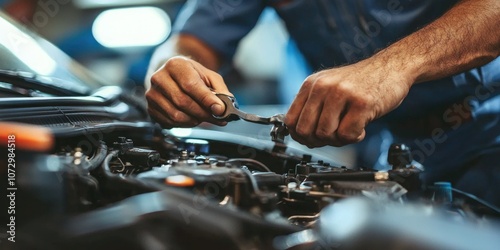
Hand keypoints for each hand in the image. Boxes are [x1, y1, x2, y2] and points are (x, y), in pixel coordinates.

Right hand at [146, 56, 230, 127]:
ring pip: (176, 115)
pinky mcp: (150, 108)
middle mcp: (159, 78)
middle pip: (183, 102)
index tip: (219, 109)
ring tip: (204, 117)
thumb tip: (223, 107)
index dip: (206, 99)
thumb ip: (220, 90)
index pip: (190, 84)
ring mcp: (152, 94)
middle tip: (217, 118)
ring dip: (195, 120)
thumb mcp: (209, 77)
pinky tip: (192, 118)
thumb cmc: (192, 76)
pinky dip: (185, 124)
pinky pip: (170, 122)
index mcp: (175, 65)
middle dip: (203, 113)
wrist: (173, 76)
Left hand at [285, 58, 411, 146]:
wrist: (393, 66)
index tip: (313, 138)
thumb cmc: (362, 82)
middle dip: (319, 141)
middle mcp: (322, 86)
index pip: (291, 121)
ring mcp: (341, 93)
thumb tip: (300, 136)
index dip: (301, 136)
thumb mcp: (329, 87)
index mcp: (311, 84)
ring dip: (338, 140)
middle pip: (305, 131)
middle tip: (334, 136)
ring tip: (350, 129)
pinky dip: (355, 137)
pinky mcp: (361, 103)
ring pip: (325, 134)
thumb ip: (313, 107)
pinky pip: (347, 135)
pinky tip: (362, 127)